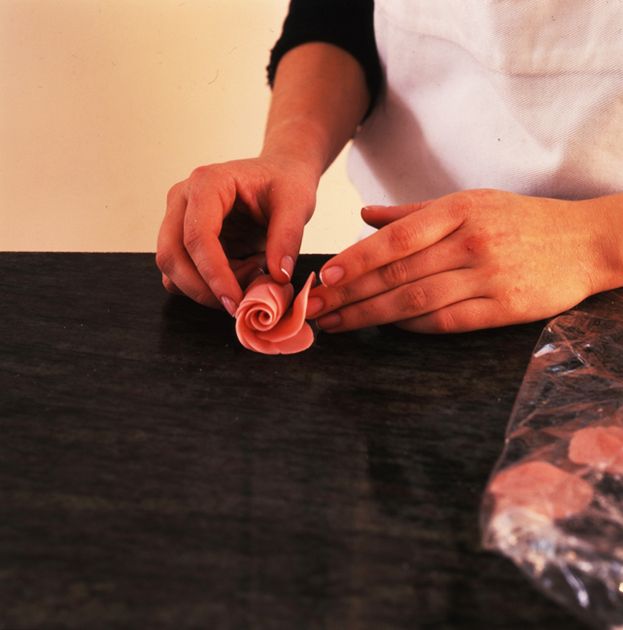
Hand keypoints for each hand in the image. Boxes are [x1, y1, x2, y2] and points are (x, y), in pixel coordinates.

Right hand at [156, 156, 317, 314]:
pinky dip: (208, 285)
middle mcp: (182, 199)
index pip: (198, 237)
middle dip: (203, 289)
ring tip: (250, 274)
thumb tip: (278, 277)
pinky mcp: (183, 239)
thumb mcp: (297, 204)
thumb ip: (288, 238)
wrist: (279, 175)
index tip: (236, 302)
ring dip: (206, 288)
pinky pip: (183, 274)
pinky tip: (240, 272)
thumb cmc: (285, 183)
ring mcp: (178, 219)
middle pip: (172, 256)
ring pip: (172, 269)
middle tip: (240, 303)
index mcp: (207, 183)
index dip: (214, 275)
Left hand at [305, 189, 619, 332]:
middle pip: (397, 274)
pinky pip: (447, 321)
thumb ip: (413, 213)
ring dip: (370, 316)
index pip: (394, 239)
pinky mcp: (505, 309)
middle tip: (315, 310)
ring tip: (338, 325)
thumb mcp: (470, 202)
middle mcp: (470, 242)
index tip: (324, 279)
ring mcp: (488, 277)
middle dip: (349, 295)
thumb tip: (365, 216)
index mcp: (458, 211)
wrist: (586, 242)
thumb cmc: (520, 220)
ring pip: (415, 301)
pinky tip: (385, 328)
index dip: (355, 261)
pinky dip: (412, 326)